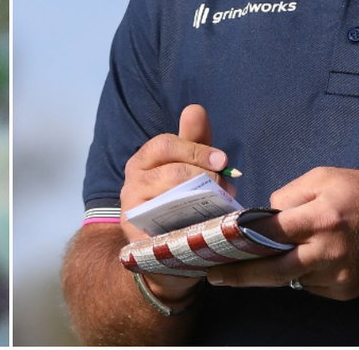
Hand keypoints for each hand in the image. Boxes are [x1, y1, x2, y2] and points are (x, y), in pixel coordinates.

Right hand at [119, 104, 232, 303]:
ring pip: (168, 201)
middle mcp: (131, 184)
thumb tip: (195, 109)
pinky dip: (188, 229)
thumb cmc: (177, 198)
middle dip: (204, 177)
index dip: (196, 150)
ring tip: (221, 206)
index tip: (223, 160)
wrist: (160, 248)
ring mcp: (132, 213)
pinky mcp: (138, 240)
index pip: (164, 145)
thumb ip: (194, 140)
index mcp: (142, 161)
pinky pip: (165, 232)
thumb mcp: (187, 166)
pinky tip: (204, 227)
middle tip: (227, 187)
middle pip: (170, 173)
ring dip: (202, 202)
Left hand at [206, 166, 358, 300]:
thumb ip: (290, 194)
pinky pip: (311, 285)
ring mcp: (338, 276)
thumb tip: (264, 216)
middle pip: (274, 270)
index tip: (216, 243)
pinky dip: (302, 272)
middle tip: (215, 275)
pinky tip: (308, 257)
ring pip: (292, 278)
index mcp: (322, 217)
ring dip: (276, 269)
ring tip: (256, 261)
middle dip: (241, 275)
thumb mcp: (325, 176)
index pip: (270, 231)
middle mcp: (329, 251)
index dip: (240, 238)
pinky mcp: (345, 291)